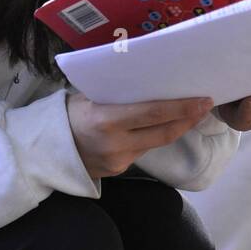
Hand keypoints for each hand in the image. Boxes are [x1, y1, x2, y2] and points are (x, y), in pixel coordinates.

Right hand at [67, 93, 214, 179]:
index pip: (153, 114)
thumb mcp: (90, 97)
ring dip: (175, 128)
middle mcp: (114, 143)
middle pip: (163, 132)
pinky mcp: (119, 170)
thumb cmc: (69, 114)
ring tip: (191, 114)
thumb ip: (118, 94)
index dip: (182, 108)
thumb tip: (152, 79)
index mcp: (105, 119)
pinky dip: (153, 137)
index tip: (203, 100)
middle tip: (205, 105)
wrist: (46, 150)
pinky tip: (163, 126)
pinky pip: (142, 150)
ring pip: (156, 142)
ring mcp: (118, 160)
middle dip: (188, 119)